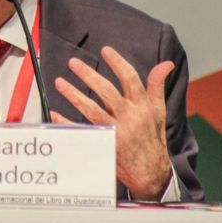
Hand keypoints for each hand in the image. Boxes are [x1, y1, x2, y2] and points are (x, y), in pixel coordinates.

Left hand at [52, 46, 173, 200]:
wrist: (151, 172)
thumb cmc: (153, 138)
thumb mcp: (159, 110)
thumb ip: (157, 85)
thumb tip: (166, 64)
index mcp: (142, 106)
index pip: (130, 79)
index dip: (118, 63)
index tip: (105, 50)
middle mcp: (129, 117)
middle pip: (106, 91)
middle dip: (88, 75)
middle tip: (73, 63)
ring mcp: (116, 131)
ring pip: (91, 109)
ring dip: (73, 94)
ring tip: (60, 82)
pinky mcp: (104, 145)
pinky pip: (82, 131)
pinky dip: (67, 123)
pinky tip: (55, 113)